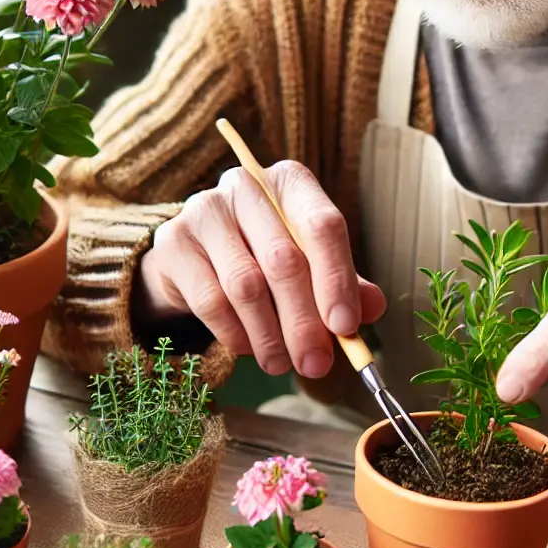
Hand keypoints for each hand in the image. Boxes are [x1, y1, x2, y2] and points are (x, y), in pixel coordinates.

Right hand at [134, 162, 385, 377]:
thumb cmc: (266, 257)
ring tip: (282, 364)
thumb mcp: (313, 264)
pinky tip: (250, 349)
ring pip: (246, 285)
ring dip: (269, 335)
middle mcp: (246, 186)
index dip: (337, 280)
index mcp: (291, 183)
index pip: (323, 226)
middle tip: (316, 364)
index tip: (345, 326)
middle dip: (304, 321)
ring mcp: (204, 211)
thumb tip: (373, 308)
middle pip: (284, 260)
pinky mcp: (173, 243)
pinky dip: (236, 334)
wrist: (197, 257)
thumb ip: (345, 284)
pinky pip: (210, 301)